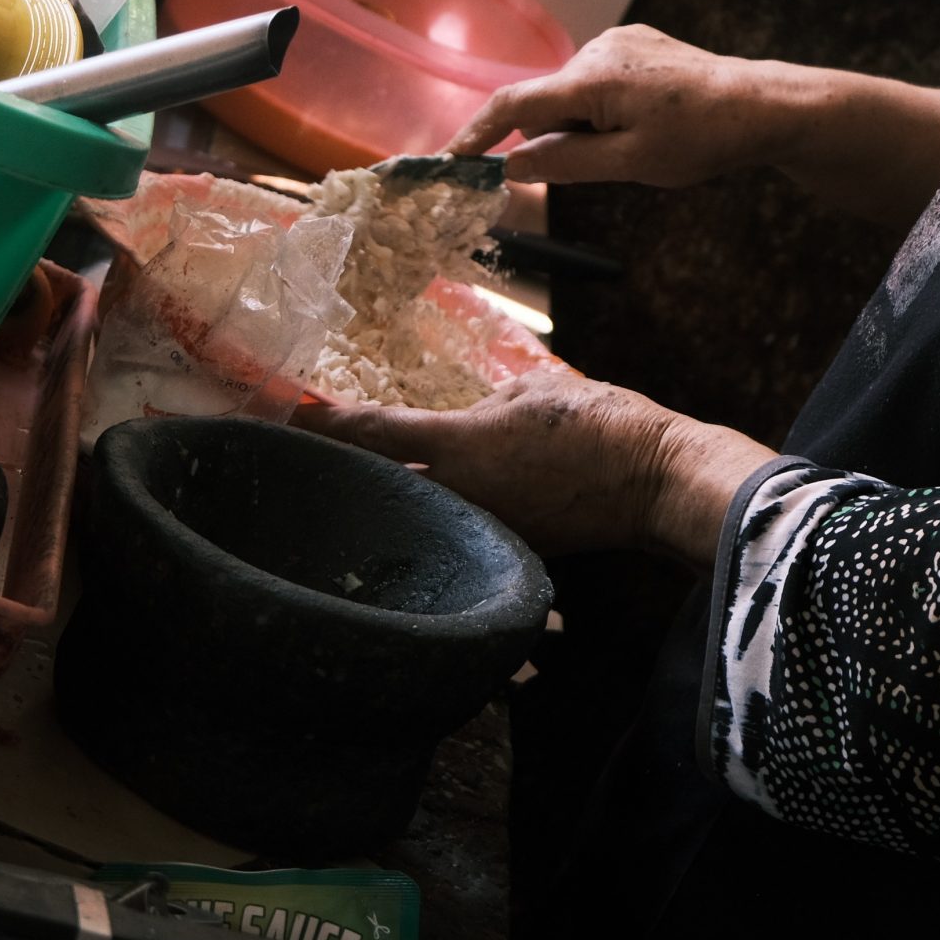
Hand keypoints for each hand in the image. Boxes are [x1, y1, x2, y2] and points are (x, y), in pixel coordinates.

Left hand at [294, 372, 774, 561]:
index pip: (370, 433)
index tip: (282, 412)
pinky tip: (424, 507)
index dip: (321, 421)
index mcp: (458, 446)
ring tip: (351, 482)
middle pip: (375, 484)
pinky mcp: (506, 547)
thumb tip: (463, 420)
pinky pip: (452, 528)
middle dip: (338, 469)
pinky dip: (432, 516)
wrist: (657, 482)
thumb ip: (484, 404)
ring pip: (411, 512)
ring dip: (384, 497)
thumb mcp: (534, 392)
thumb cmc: (603, 426)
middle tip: (301, 455)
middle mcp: (457, 496)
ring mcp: (479, 528)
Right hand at [448, 25, 791, 187]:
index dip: (475, 133)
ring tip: (639, 144)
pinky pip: (596, 82)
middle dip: (550, 138)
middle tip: (597, 165)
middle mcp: (598, 50)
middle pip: (544, 102)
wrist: (763, 105)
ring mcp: (619, 42)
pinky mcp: (637, 44)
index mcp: (593, 78)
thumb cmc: (703, 139)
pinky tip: (644, 124)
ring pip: (571, 95)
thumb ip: (566, 161)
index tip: (448, 161)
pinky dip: (601, 109)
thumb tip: (509, 166)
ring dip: (582, 126)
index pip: (513, 105)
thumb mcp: (632, 163)